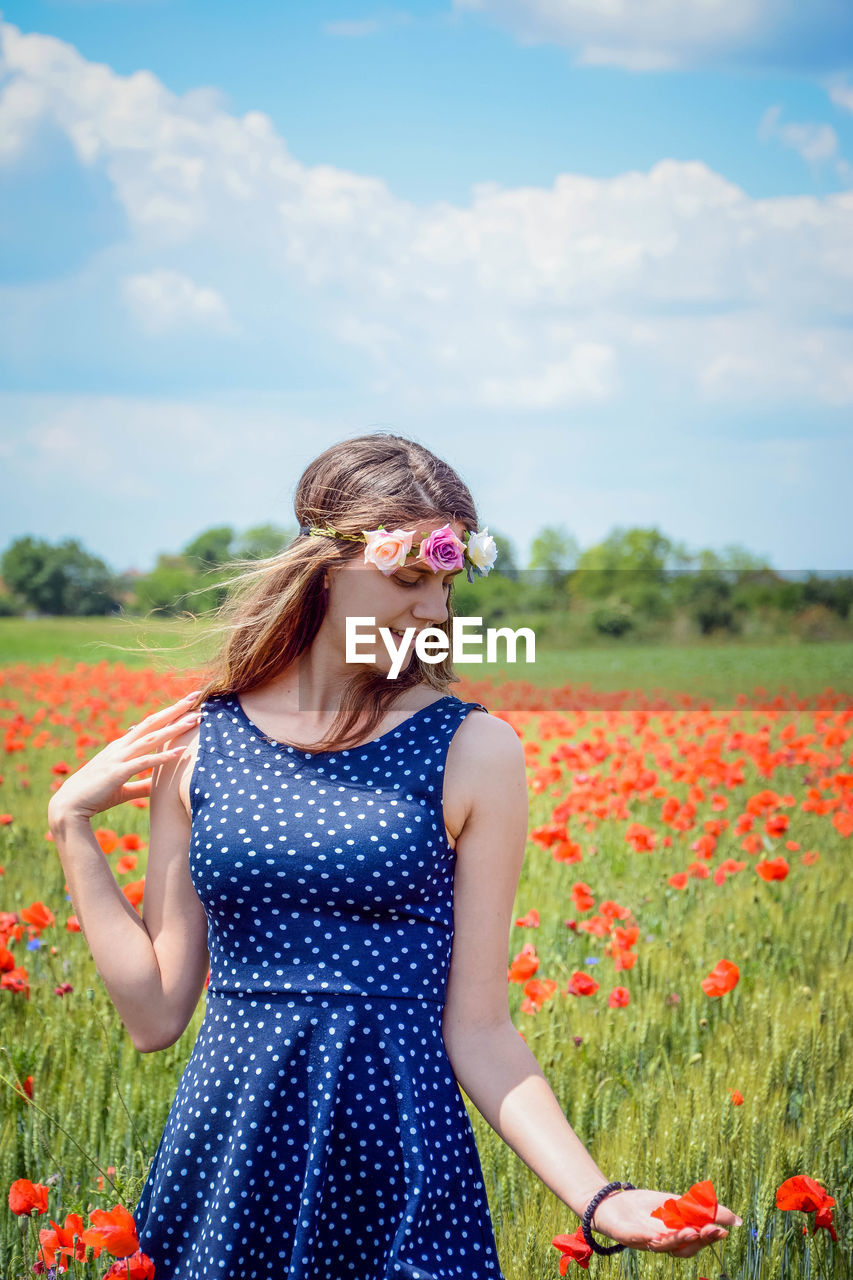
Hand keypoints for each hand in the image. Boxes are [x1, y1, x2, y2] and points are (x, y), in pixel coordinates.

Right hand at [48, 691, 202, 823]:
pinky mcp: (118, 772)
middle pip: (152, 723)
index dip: (168, 713)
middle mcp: (121, 747)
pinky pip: (144, 762)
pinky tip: (180, 752)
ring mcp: (119, 758)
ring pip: (151, 738)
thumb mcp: (124, 788)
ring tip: (195, 719)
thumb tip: (160, 785)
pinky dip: (163, 756)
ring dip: (174, 728)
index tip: (187, 704)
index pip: (149, 725)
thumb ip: (143, 784)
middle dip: (175, 710)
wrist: (70, 805)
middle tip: (195, 697)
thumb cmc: (96, 795)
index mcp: (122, 747)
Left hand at [589, 1187, 741, 1256]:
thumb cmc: (645, 1206)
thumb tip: (732, 1216)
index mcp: (675, 1236)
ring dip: (678, 1239)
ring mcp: (644, 1240)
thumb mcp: (673, 1204)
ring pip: (663, 1245)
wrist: (611, 1203)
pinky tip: (654, 1234)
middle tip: (713, 1230)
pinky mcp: (626, 1235)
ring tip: (692, 1231)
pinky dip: (645, 1237)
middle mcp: (662, 1243)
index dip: (710, 1237)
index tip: (726, 1229)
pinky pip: (636, 1238)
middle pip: (683, 1248)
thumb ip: (697, 1209)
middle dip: (699, 1240)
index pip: (696, 1241)